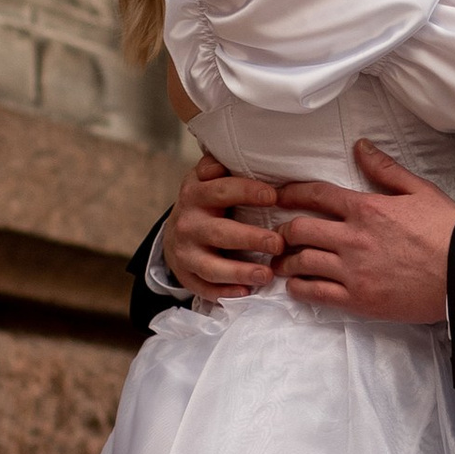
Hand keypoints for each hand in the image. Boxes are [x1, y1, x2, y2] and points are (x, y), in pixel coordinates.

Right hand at [160, 152, 283, 301]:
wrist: (176, 232)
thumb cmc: (206, 202)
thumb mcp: (206, 178)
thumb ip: (217, 167)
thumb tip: (226, 161)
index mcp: (196, 193)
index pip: (223, 190)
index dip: (248, 192)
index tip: (274, 196)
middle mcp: (188, 223)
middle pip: (220, 232)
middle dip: (251, 239)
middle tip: (279, 244)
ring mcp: (185, 252)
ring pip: (212, 266)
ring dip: (240, 272)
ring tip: (267, 275)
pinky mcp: (185, 275)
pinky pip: (204, 287)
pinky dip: (225, 292)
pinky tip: (246, 292)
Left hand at [276, 145, 454, 323]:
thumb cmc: (447, 231)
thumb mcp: (419, 190)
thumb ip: (385, 169)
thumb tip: (360, 146)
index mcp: (367, 209)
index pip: (316, 195)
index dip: (290, 193)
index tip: (277, 196)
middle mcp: (353, 238)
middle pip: (300, 230)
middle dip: (285, 231)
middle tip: (281, 235)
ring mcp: (353, 271)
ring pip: (302, 262)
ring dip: (287, 262)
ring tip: (283, 263)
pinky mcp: (358, 300)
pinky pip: (315, 294)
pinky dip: (299, 289)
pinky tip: (296, 287)